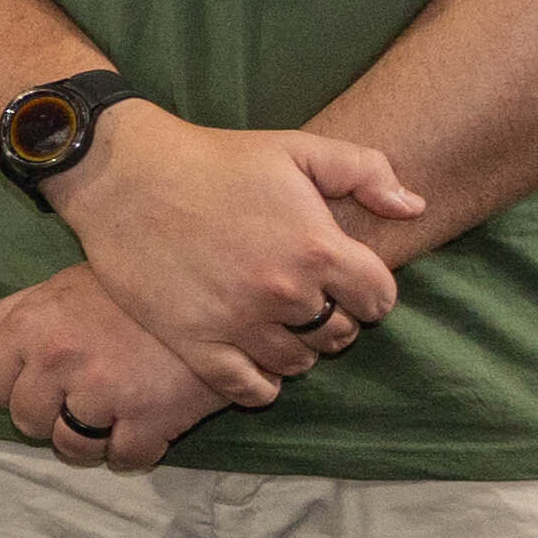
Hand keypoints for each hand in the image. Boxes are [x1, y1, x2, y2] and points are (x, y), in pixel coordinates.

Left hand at [0, 271, 223, 471]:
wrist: (215, 294)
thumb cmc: (136, 290)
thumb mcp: (73, 281)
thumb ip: (29, 305)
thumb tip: (0, 323)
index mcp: (31, 326)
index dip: (10, 392)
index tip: (34, 393)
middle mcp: (57, 362)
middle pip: (28, 421)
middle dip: (49, 419)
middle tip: (77, 407)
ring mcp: (102, 394)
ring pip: (71, 447)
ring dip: (86, 443)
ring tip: (107, 426)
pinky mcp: (148, 420)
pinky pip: (123, 459)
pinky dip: (129, 455)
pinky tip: (140, 434)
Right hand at [48, 110, 416, 405]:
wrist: (123, 175)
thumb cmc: (214, 158)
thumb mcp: (297, 148)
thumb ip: (366, 170)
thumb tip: (413, 206)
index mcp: (317, 247)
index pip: (379, 298)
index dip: (371, 291)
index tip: (349, 283)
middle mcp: (284, 293)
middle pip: (340, 334)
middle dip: (335, 319)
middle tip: (310, 302)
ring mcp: (238, 322)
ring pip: (298, 363)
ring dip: (298, 349)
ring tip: (280, 327)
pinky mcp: (195, 342)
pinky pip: (247, 389)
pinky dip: (261, 385)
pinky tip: (256, 364)